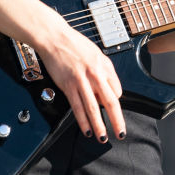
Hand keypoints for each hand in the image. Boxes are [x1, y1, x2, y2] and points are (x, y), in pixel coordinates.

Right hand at [35, 18, 125, 142]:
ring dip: (99, 125)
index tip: (113, 110)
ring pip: (93, 108)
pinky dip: (82, 121)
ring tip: (102, 137)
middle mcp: (95, 74)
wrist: (55, 38)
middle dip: (116, 120)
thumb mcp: (97, 53)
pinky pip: (77, 107)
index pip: (117, 90)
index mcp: (104, 66)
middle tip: (120, 133)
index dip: (116, 103)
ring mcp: (81, 81)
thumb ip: (104, 71)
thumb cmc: (74, 44)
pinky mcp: (68, 85)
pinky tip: (86, 129)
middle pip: (110, 102)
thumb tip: (108, 89)